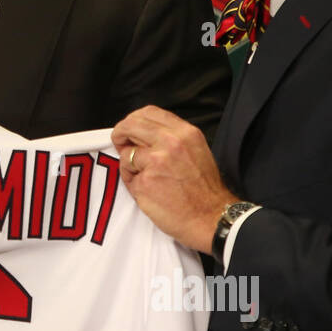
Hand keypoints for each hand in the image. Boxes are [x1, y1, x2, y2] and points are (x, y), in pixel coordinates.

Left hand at [111, 105, 234, 253]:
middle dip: (120, 134)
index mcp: (185, 132)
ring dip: (129, 165)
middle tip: (120, 145)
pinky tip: (149, 192)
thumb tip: (143, 134)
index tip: (129, 130)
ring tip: (145, 178)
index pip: (149, 112)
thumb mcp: (196, 151)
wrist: (211, 218)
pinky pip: (127, 176)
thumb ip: (172, 138)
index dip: (133, 120)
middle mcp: (171, 142)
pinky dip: (132, 183)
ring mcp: (157, 161)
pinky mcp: (146, 181)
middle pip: (131, 125)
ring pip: (126, 153)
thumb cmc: (204, 189)